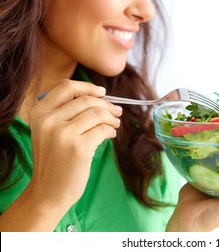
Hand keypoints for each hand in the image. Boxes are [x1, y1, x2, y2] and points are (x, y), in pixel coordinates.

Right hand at [27, 80, 121, 209]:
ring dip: (112, 118)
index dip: (88, 87)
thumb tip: (99, 96)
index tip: (103, 93)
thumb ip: (66, 112)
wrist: (48, 192)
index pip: (66, 87)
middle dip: (107, 105)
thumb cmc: (54, 160)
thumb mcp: (49, 131)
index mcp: (39, 113)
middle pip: (87, 100)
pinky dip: (111, 130)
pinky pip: (103, 129)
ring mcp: (63, 134)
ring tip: (115, 124)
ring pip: (98, 113)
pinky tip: (111, 134)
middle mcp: (48, 121)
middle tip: (117, 112)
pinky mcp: (79, 148)